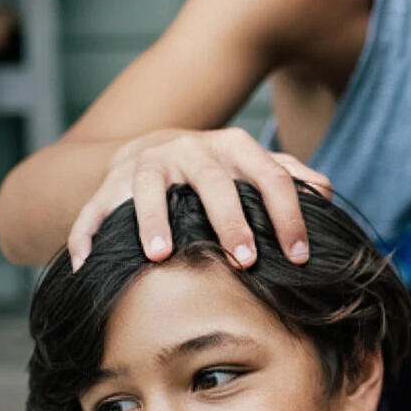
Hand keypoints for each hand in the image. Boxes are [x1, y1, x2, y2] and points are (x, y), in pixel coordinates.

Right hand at [64, 125, 333, 269]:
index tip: (300, 255)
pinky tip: (85, 262)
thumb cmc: (219, 172)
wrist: (152, 149)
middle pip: (214, 181)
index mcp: (235, 148)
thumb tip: (325, 193)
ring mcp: (148, 162)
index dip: (288, 215)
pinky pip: (95, 207)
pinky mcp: (110, 182)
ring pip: (150, 185)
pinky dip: (87, 232)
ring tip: (157, 256)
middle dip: (230, 220)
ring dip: (152, 220)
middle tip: (244, 259)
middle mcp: (191, 149)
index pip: (270, 176)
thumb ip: (291, 177)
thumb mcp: (254, 168)